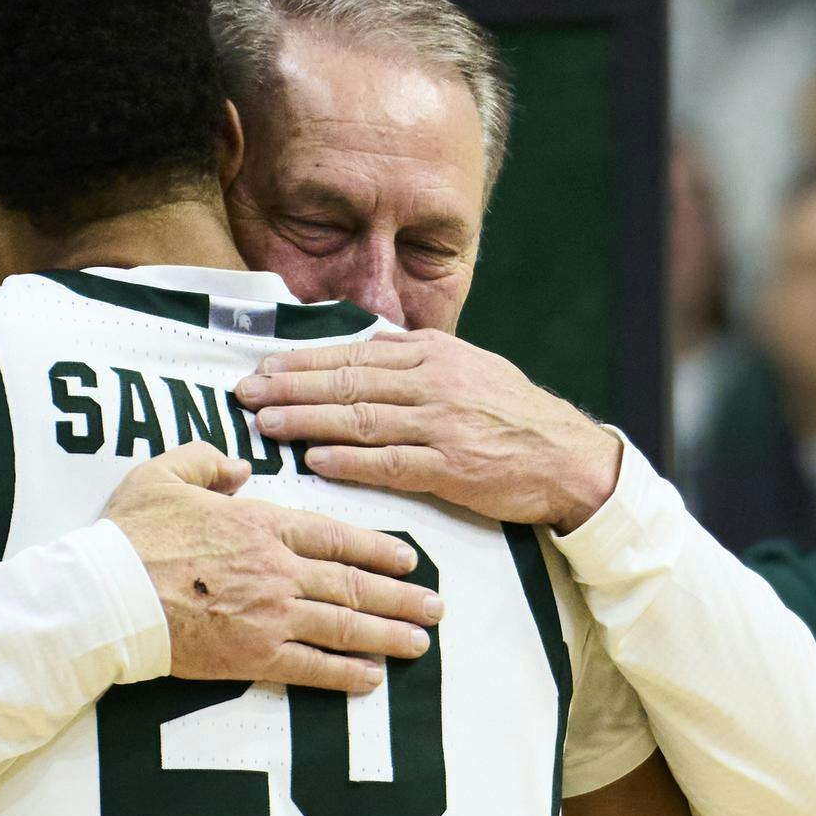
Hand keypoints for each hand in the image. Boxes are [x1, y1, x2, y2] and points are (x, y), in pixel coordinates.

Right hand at [101, 443, 443, 692]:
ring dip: (387, 635)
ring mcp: (269, 615)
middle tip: (435, 609)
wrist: (103, 595)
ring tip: (419, 643)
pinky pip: (311, 667)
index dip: (379, 549)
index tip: (409, 559)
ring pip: (344, 626)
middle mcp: (277, 569)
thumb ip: (206, 461)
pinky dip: (345, 673)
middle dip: (401, 598)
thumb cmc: (129, 535)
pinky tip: (372, 678)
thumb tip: (239, 467)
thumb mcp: (163, 474)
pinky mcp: (251, 656)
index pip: (337, 536)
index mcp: (261, 523)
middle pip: (353, 584)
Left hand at [235, 329, 622, 532]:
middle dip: (290, 386)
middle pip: (347, 381)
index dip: (303, 360)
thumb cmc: (512, 415)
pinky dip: (349, 461)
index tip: (264, 365)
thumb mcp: (468, 368)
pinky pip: (389, 462)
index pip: (354, 353)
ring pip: (360, 418)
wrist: (569, 457)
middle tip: (246, 392)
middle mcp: (434, 382)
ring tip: (265, 424)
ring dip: (307, 421)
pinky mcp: (452, 466)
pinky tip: (316, 461)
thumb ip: (416, 360)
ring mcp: (442, 424)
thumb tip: (364, 349)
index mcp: (434, 353)